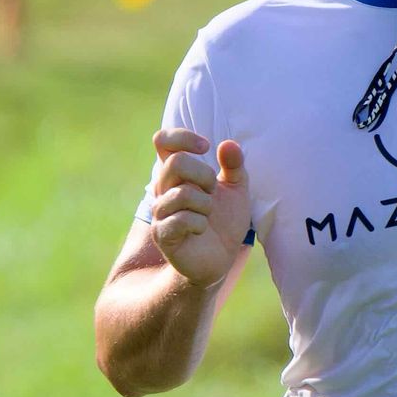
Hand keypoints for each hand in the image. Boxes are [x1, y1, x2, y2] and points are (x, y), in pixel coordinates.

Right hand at [148, 126, 252, 290]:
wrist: (220, 259)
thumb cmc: (224, 222)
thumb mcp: (236, 190)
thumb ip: (234, 165)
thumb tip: (229, 144)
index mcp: (177, 174)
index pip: (163, 141)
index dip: (183, 137)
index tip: (205, 146)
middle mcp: (163, 189)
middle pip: (176, 163)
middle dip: (203, 175)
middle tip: (212, 191)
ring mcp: (161, 213)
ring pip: (182, 194)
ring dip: (205, 204)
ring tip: (208, 215)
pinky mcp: (163, 235)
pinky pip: (181, 220)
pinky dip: (199, 223)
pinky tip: (201, 230)